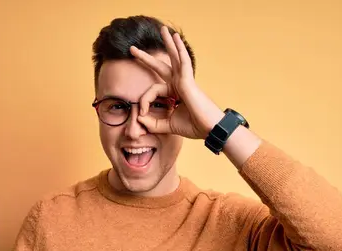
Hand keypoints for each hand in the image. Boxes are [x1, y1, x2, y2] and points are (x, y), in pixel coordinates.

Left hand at [130, 25, 224, 139]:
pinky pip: (183, 61)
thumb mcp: (167, 126)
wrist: (209, 129)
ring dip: (168, 43)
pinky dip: (179, 49)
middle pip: (160, 67)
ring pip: (174, 57)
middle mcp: (179, 84)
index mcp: (174, 93)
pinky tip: (175, 38)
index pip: (153, 91)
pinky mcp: (188, 80)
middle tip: (132, 49)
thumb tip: (139, 118)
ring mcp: (184, 80)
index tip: (141, 113)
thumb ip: (153, 123)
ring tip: (163, 30)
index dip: (144, 101)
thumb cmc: (193, 126)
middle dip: (146, 58)